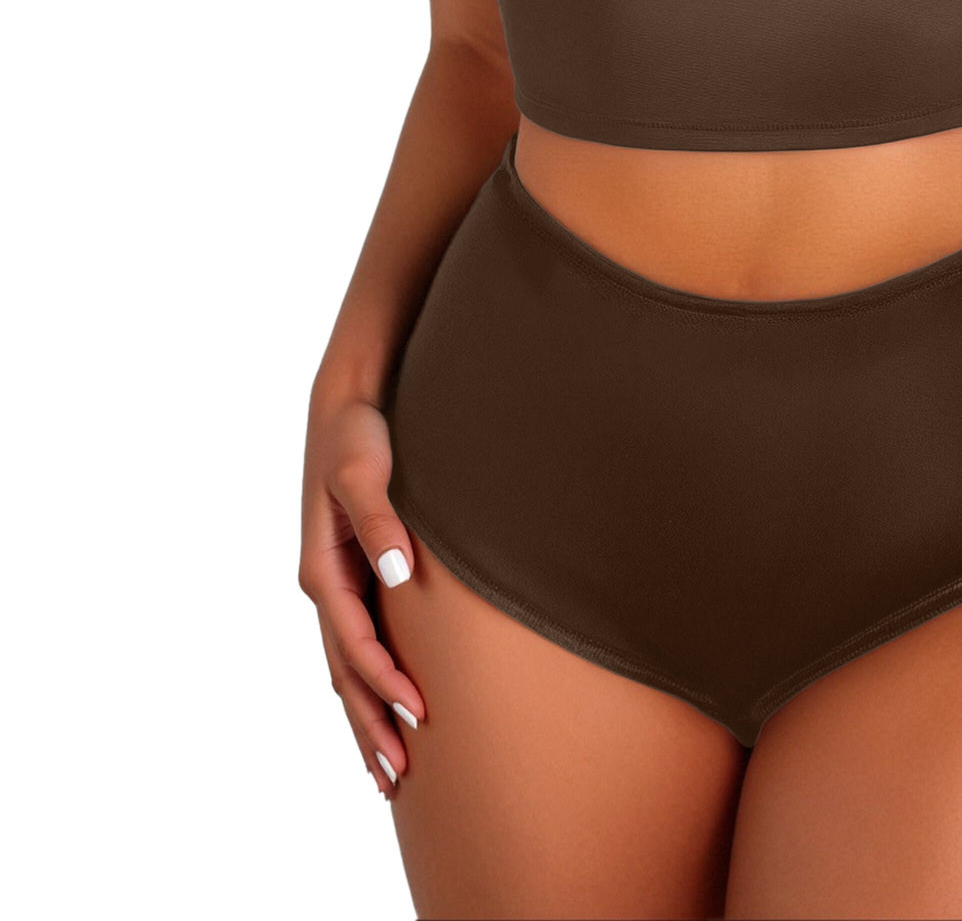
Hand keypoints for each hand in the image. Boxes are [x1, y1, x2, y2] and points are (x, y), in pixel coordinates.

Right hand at [299, 390, 426, 799]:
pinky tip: (384, 705)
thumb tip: (396, 571)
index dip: (385, 684)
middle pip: (344, 674)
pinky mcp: (354, 573)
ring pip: (347, 667)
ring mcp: (337, 583)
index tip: (419, 715)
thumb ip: (382, 521)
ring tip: (389, 772)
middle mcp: (325, 585)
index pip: (355, 646)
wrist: (347, 400)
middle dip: (367, 727)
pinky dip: (367, 682)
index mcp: (323, 569)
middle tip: (398, 781)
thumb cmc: (357, 433)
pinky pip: (357, 643)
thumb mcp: (366, 472)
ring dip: (365, 716)